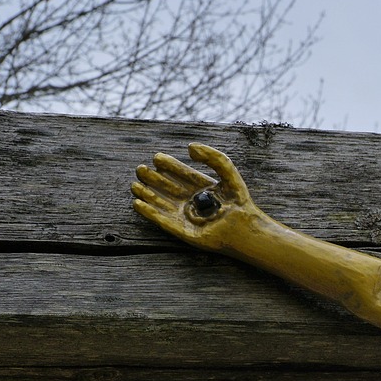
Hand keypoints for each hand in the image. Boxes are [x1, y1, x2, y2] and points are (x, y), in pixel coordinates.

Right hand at [131, 143, 260, 250]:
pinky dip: (150, 213)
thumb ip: (212, 157)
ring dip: (148, 195)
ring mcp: (188, 218)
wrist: (245, 226)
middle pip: (169, 189)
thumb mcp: (228, 173)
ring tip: (135, 185)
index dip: (169, 166)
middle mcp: (194, 202)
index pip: (182, 175)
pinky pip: (163, 222)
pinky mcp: (184, 232)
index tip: (157, 157)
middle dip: (154, 179)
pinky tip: (138, 204)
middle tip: (140, 169)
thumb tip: (189, 147)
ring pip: (162, 204)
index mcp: (204, 189)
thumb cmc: (239, 201)